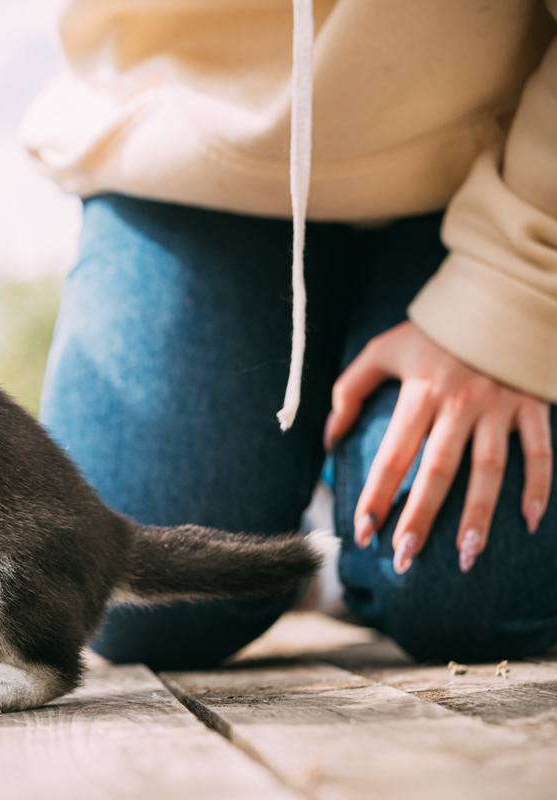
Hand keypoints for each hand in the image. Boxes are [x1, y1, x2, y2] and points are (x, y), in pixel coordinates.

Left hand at [325, 321, 551, 574]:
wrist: (499, 295)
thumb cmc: (433, 330)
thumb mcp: (382, 350)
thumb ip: (350, 391)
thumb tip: (328, 437)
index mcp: (420, 391)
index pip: (394, 453)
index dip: (376, 494)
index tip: (362, 531)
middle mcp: (460, 403)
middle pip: (438, 470)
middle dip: (420, 517)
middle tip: (404, 558)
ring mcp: (500, 407)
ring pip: (490, 470)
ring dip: (479, 516)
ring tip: (466, 557)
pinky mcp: (532, 406)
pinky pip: (539, 452)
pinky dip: (539, 488)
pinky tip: (528, 523)